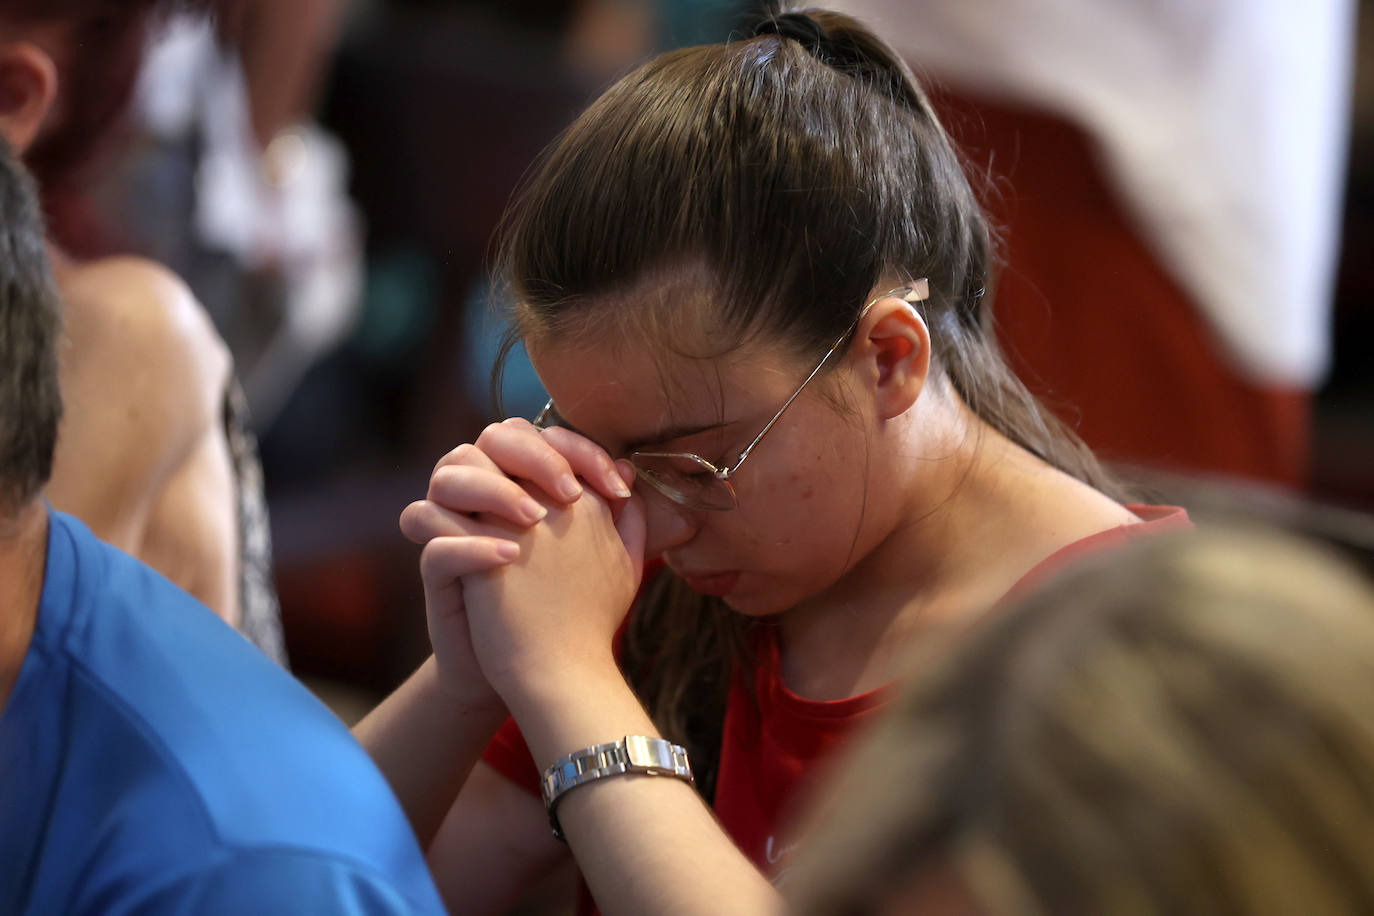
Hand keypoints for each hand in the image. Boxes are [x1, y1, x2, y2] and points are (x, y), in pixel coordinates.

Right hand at [400, 421, 633, 702]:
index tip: (616, 487)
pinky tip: (508, 555)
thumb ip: (617, 516)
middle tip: (569, 494)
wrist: (534, 673)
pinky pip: (426, 528)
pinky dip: (466, 538)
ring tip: (533, 521)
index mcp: (523, 483)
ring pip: (448, 474)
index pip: (541, 436)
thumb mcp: (601, 561)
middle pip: (491, 439)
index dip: (578, 450)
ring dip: (493, 489)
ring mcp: (453, 525)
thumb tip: (627, 470)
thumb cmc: (566, 606)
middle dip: (533, 457)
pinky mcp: (434, 565)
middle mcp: (484, 495)